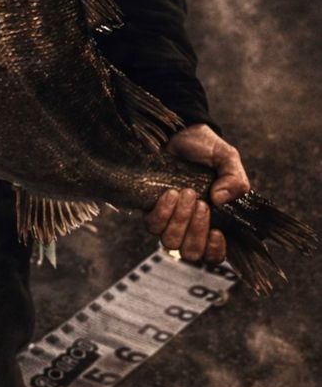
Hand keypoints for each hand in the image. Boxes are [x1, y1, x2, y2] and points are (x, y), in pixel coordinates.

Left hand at [144, 124, 250, 263]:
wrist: (179, 131)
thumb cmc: (205, 148)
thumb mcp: (227, 159)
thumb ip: (235, 179)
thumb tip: (220, 199)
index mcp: (214, 221)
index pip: (214, 255)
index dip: (214, 252)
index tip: (217, 232)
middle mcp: (190, 226)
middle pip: (191, 253)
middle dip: (197, 231)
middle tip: (202, 204)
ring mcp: (168, 220)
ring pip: (170, 242)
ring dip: (180, 220)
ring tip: (187, 193)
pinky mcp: (150, 209)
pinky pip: (152, 225)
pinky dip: (163, 211)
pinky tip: (171, 193)